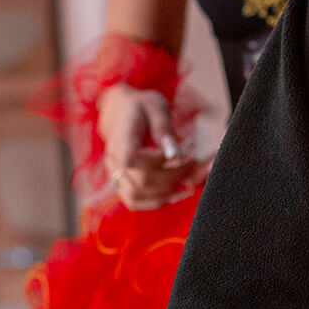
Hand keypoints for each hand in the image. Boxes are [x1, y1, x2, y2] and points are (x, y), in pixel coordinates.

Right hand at [97, 83, 202, 208]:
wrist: (121, 111)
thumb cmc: (141, 107)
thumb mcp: (155, 106)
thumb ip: (164, 128)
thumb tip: (175, 154)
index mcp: (120, 139)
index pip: (132, 159)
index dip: (158, 162)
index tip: (179, 154)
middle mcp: (113, 160)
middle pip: (141, 182)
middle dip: (174, 177)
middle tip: (194, 165)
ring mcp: (114, 174)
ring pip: (137, 197)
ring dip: (167, 193)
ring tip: (188, 180)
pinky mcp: (120, 183)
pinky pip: (134, 201)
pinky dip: (156, 201)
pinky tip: (175, 191)